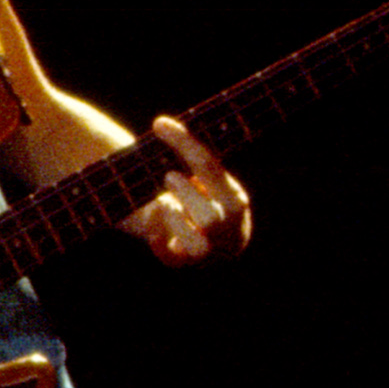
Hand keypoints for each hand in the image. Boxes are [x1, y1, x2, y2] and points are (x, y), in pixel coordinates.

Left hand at [126, 116, 252, 265]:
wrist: (203, 240)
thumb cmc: (200, 198)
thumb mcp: (206, 180)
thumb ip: (194, 159)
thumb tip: (163, 125)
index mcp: (234, 200)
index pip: (210, 168)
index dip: (183, 144)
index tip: (160, 124)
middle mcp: (228, 230)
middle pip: (211, 217)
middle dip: (187, 194)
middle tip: (169, 178)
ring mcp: (208, 252)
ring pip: (198, 244)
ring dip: (176, 220)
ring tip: (164, 205)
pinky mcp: (183, 263)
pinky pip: (172, 259)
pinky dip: (159, 243)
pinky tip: (153, 230)